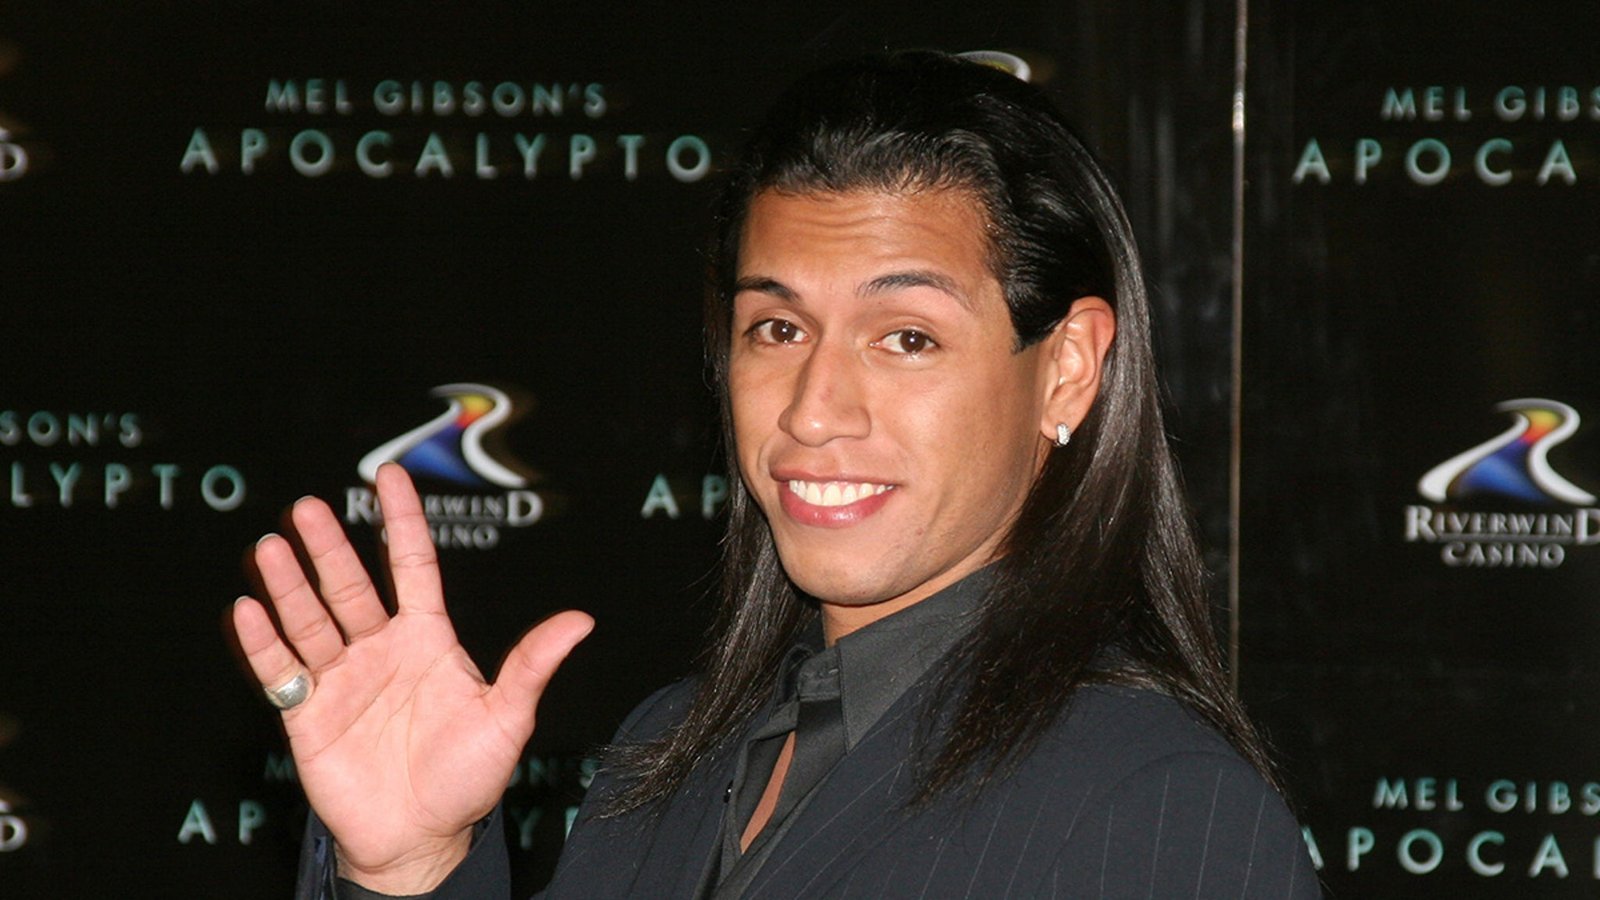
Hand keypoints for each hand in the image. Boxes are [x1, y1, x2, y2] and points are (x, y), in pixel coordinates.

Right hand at [232, 463, 592, 892]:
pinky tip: (249, 611)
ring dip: (289, 585)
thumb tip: (582, 620)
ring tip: (271, 548)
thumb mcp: (507, 718)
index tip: (388, 475)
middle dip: (330, 547)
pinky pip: (281, 670)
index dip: (402, 521)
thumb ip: (533, 665)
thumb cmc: (467, 779)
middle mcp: (381, 650)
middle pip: (351, 586)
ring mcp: (342, 679)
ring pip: (311, 619)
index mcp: (428, 640)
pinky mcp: (308, 714)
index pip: (412, 566)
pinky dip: (263, 642)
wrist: (420, 839)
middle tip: (308, 507)